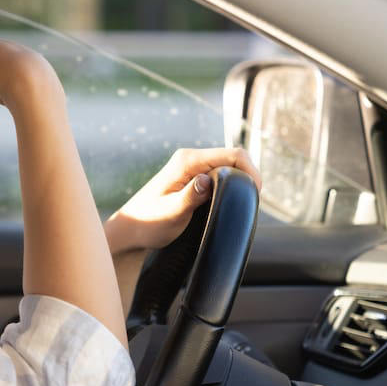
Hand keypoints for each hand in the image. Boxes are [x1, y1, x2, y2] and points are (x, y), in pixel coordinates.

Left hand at [104, 148, 261, 253]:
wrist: (131, 231)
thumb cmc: (148, 223)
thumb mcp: (171, 213)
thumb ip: (190, 196)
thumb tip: (207, 181)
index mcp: (187, 161)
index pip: (233, 154)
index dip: (251, 171)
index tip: (255, 194)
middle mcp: (191, 159)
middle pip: (234, 159)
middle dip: (247, 178)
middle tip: (249, 203)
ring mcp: (192, 168)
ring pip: (228, 168)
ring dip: (239, 183)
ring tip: (240, 205)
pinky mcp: (193, 179)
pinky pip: (219, 177)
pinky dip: (229, 188)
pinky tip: (228, 204)